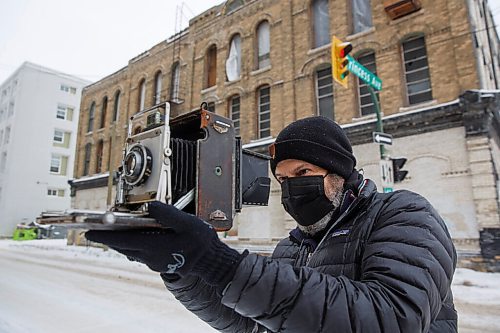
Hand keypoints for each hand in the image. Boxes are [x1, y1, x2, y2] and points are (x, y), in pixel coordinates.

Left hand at [85, 202, 242, 285]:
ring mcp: (155, 261)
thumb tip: (150, 206)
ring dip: (120, 242)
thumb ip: (166, 214)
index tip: (89, 231)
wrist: (211, 262)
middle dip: (108, 238)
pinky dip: (132, 244)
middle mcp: (151, 256)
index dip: (104, 235)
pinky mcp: (160, 262)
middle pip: (123, 246)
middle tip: (95, 230)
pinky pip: (140, 253)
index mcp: (154, 246)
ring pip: (131, 250)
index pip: (122, 240)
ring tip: (111, 232)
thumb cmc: (200, 243)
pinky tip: (133, 238)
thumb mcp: (186, 223)